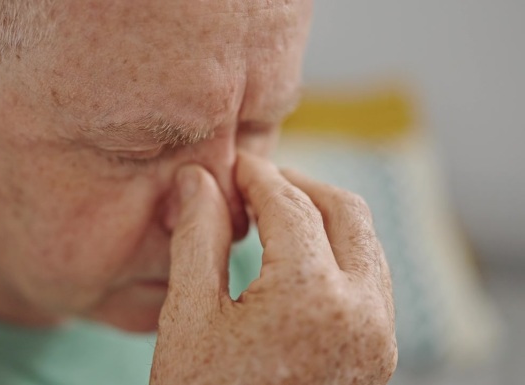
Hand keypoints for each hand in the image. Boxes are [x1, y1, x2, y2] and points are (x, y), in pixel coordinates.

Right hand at [150, 153, 396, 384]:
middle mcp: (362, 311)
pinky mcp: (378, 355)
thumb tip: (196, 179)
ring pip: (366, 244)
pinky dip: (338, 252)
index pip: (290, 204)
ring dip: (323, 216)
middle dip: (300, 185)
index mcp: (311, 295)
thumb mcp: (189, 317)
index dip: (257, 176)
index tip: (234, 165)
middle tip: (257, 182)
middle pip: (345, 211)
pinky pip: (370, 279)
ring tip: (275, 214)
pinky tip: (298, 257)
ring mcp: (379, 337)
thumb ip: (197, 237)